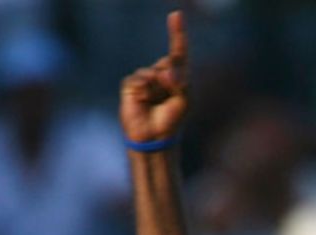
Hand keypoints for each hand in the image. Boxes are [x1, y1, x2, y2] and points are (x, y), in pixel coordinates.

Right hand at [120, 10, 188, 145]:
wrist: (154, 138)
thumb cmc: (172, 121)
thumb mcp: (184, 100)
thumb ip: (180, 82)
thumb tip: (164, 72)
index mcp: (175, 75)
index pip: (178, 51)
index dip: (177, 32)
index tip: (176, 14)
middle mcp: (160, 73)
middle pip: (167, 63)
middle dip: (171, 77)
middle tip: (172, 92)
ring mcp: (145, 79)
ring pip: (151, 72)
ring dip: (156, 87)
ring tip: (156, 101)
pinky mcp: (131, 87)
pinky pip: (138, 80)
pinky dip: (143, 89)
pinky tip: (144, 99)